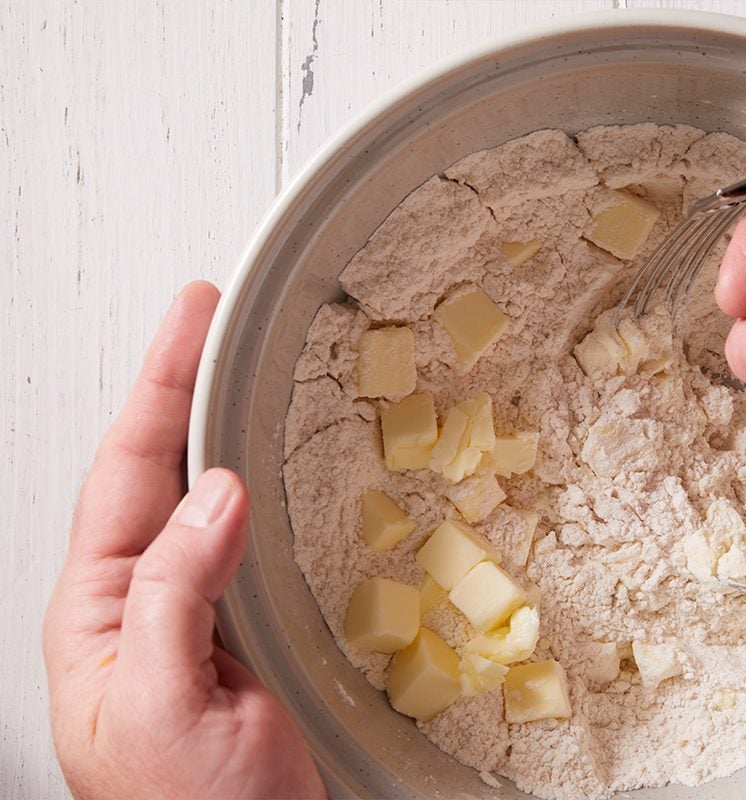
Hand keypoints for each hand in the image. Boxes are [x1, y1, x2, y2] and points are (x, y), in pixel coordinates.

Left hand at [43, 283, 324, 798]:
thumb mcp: (166, 706)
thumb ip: (178, 595)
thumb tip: (214, 494)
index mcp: (100, 614)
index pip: (126, 475)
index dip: (158, 389)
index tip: (190, 322)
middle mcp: (137, 603)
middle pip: (150, 469)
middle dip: (176, 386)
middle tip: (205, 316)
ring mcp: (188, 614)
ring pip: (192, 497)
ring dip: (208, 425)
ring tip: (225, 366)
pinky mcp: (235, 630)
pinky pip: (237, 536)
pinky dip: (250, 482)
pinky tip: (258, 461)